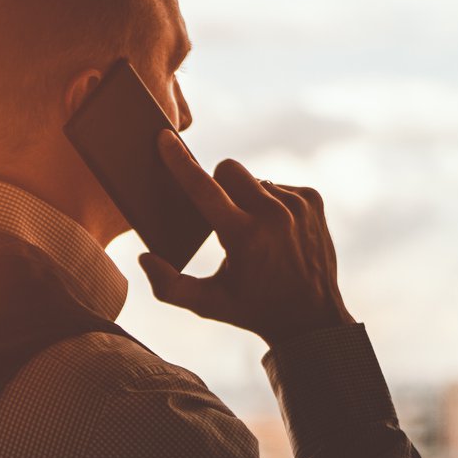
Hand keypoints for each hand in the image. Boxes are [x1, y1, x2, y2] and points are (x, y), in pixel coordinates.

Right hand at [138, 128, 354, 348]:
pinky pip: (277, 183)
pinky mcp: (313, 199)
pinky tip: (274, 230)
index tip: (165, 139)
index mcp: (243, 236)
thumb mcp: (206, 305)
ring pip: (253, 178)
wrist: (312, 318)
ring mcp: (297, 205)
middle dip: (218, 186)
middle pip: (228, 170)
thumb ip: (168, 286)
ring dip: (245, 198)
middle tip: (223, 218)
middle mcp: (273, 214)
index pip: (203, 189)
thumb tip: (144, 258)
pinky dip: (269, 202)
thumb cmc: (252, 309)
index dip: (180, 162)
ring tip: (254, 231)